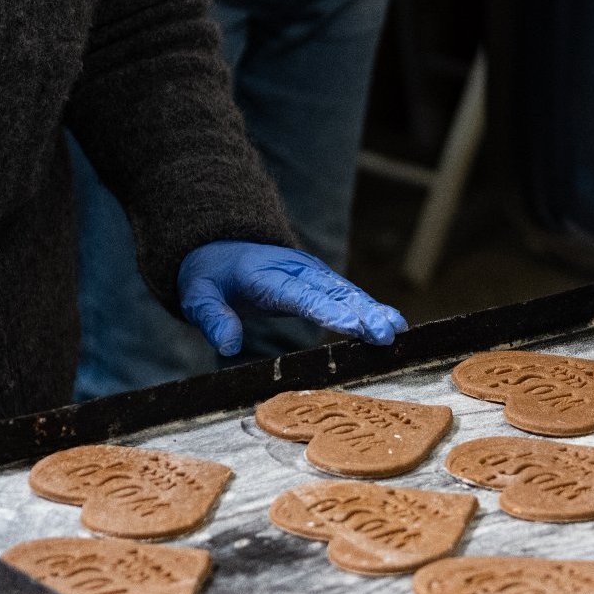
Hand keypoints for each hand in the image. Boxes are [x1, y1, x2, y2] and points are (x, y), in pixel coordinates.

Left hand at [178, 241, 408, 355]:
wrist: (218, 249)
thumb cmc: (209, 277)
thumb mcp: (196, 295)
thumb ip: (211, 317)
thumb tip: (228, 344)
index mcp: (265, 275)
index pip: (300, 295)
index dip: (328, 310)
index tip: (353, 326)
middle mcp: (294, 270)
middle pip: (332, 292)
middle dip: (362, 312)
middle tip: (386, 334)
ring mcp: (309, 273)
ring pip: (346, 292)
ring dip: (373, 310)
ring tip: (397, 330)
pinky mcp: (319, 280)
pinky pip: (347, 294)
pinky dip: (370, 308)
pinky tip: (393, 323)